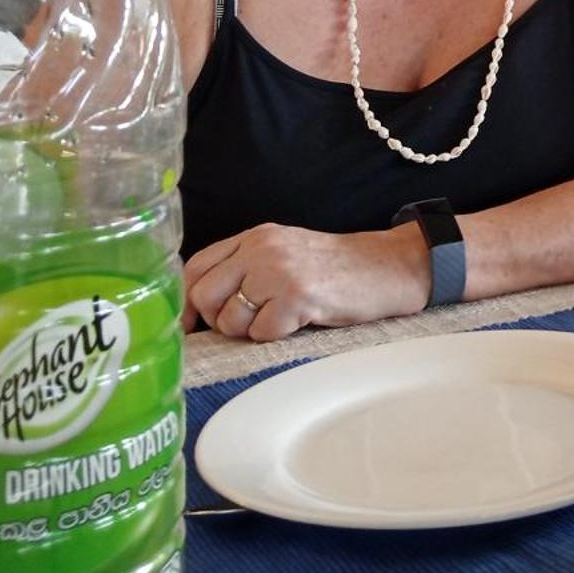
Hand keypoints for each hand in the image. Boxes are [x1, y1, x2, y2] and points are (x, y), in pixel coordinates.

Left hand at [181, 222, 427, 341]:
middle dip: (218, 320)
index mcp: (255, 236)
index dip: (186, 301)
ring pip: (230, 319)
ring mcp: (279, 270)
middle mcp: (262, 248)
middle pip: (204, 295)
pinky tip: (299, 321)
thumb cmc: (335, 268)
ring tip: (280, 318)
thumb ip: (245, 266)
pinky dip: (275, 336)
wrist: (387, 267)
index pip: (196, 267)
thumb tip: (199, 305)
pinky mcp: (297, 296)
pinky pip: (261, 332)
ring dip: (250, 331)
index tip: (191, 325)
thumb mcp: (285, 252)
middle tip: (246, 325)